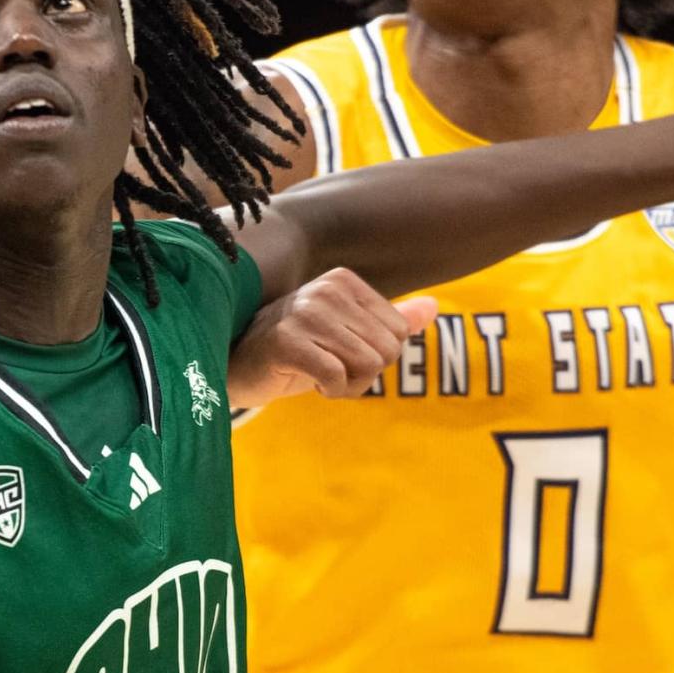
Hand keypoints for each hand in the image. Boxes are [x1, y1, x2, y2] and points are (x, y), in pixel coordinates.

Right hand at [228, 269, 440, 408]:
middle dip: (364, 375)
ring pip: (367, 365)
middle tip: (329, 370)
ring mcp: (305, 313)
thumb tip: (434, 307)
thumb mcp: (348, 335)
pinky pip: (337, 377)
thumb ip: (392, 321)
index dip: (377, 358)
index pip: (399, 333)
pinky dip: (329, 390)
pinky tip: (306, 380)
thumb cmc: (298, 351)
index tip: (341, 356)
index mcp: (344, 282)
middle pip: (386, 351)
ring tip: (316, 375)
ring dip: (346, 385)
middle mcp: (326, 290)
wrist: (238, 367)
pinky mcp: (288, 341)